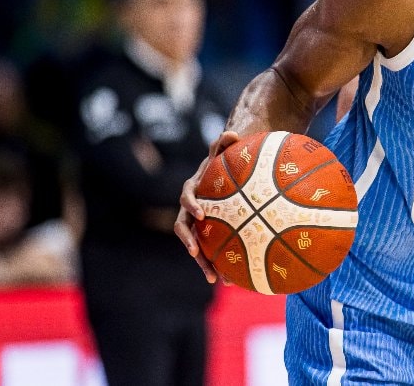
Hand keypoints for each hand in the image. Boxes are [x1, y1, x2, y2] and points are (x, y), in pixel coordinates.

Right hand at [174, 130, 240, 283]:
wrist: (229, 172)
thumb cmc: (228, 160)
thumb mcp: (225, 150)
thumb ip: (224, 142)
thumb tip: (230, 132)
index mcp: (194, 188)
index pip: (187, 197)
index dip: (191, 204)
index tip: (201, 213)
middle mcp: (191, 208)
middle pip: (183, 227)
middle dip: (188, 241)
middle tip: (194, 253)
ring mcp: (199, 224)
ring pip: (195, 245)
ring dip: (202, 262)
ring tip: (214, 278)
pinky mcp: (208, 235)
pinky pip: (209, 252)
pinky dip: (217, 265)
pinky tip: (229, 281)